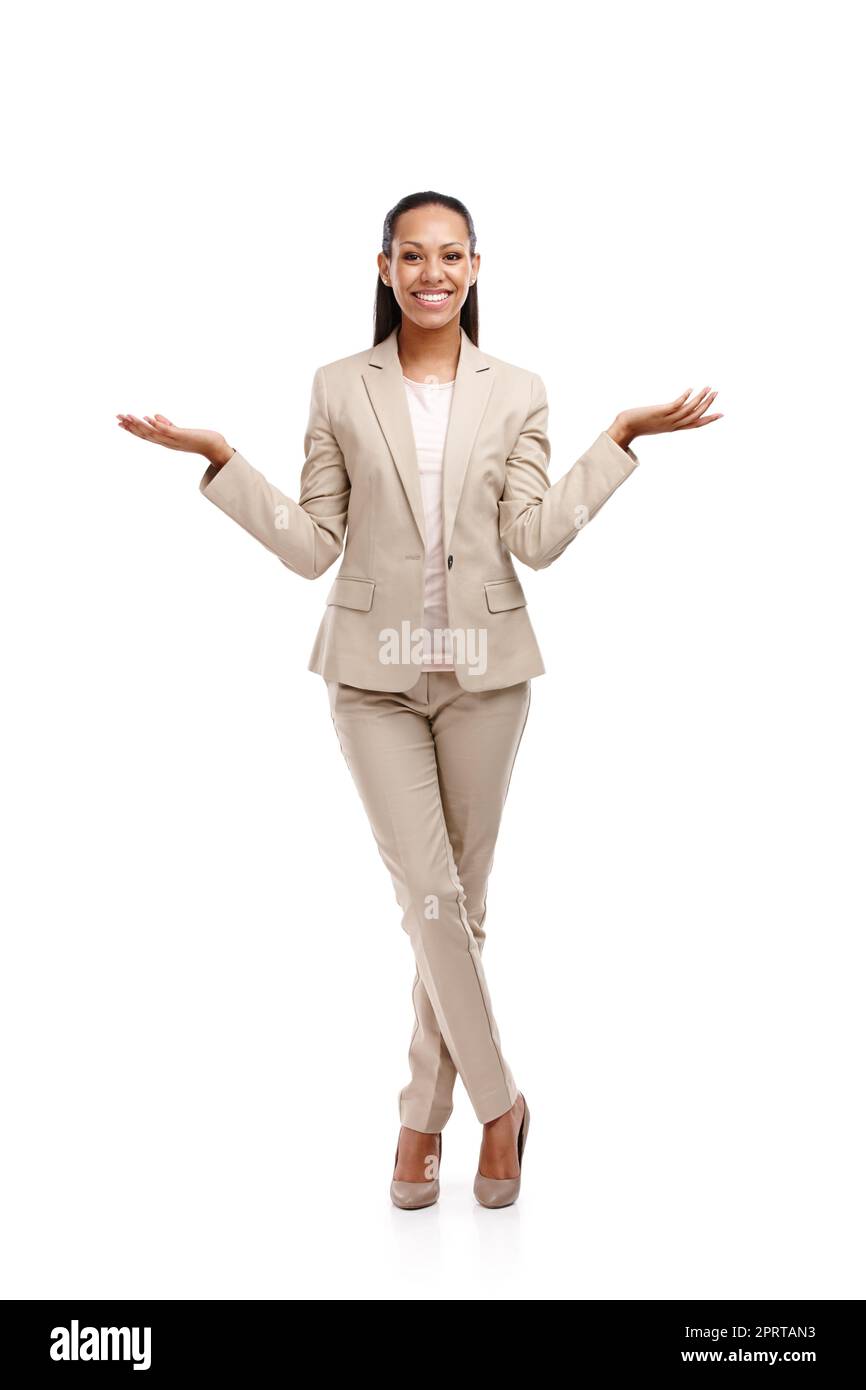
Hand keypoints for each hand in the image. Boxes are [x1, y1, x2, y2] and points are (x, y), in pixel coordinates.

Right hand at [116, 412, 233, 465]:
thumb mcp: (179, 431)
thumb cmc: (198, 438)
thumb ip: (167, 424)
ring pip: (152, 433)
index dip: (132, 429)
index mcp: (165, 441)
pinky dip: (157, 425)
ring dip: (139, 425)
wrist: (214, 447)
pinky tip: (149, 418)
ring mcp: (173, 440)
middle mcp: (167, 442)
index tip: (120, 422)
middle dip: (130, 426)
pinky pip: (166, 431)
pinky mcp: (182, 436)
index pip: (145, 435)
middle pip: (145, 434)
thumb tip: (155, 416)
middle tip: (117, 418)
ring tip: (127, 416)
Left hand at [608, 387, 721, 448]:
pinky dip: (685, 397)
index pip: (695, 424)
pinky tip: (690, 389)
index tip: (721, 414)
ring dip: (700, 398)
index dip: (709, 419)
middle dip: (708, 404)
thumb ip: (663, 418)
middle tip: (717, 393)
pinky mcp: (661, 412)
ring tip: (708, 388)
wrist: (624, 428)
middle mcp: (673, 425)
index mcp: (673, 428)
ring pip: (689, 410)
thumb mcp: (654, 422)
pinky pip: (676, 405)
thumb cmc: (636, 424)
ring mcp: (667, 419)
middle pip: (695, 416)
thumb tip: (666, 411)